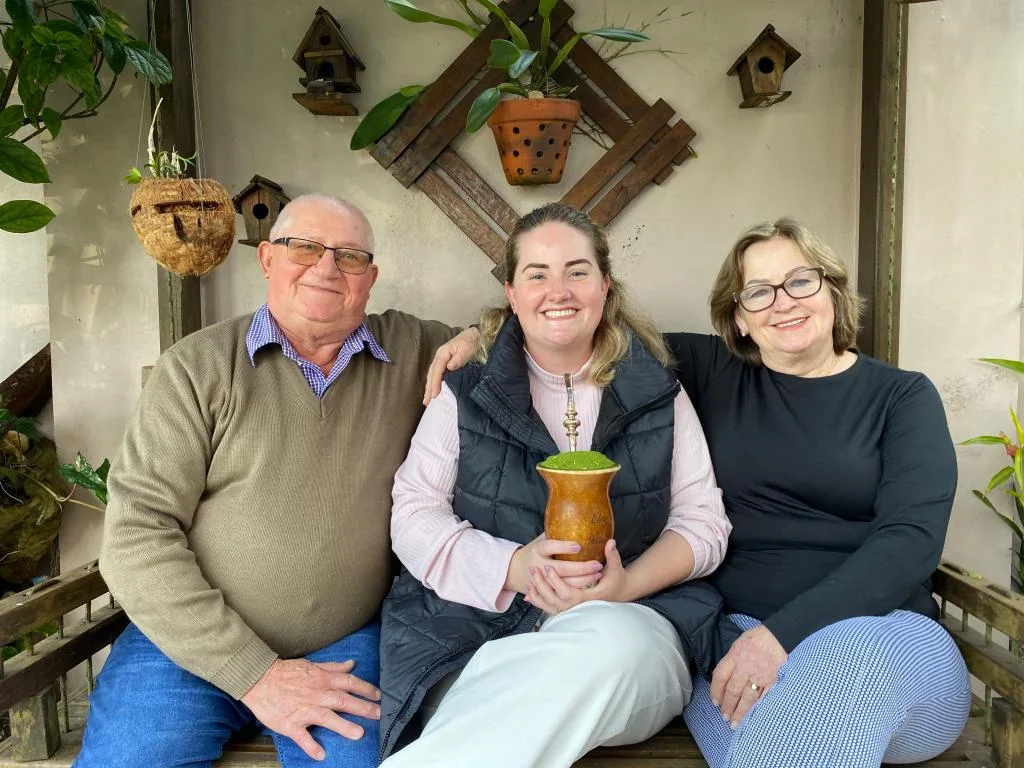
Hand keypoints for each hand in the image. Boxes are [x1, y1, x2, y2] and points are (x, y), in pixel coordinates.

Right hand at [241, 657, 380, 760]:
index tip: (378, 695)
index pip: (348, 682)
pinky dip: (310, 745)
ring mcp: (303, 709)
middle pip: (343, 700)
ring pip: (326, 717)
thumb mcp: (312, 664)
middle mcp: (316, 694)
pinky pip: (301, 736)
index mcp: (322, 679)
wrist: (259, 680)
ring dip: (343, 726)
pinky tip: (321, 754)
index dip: (365, 688)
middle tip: (378, 714)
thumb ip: (333, 667)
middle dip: (362, 707)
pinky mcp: (290, 723)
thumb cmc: (287, 672)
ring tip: (359, 734)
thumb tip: (352, 664)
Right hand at [423, 327, 481, 403]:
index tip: (434, 395)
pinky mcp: (446, 363)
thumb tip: (450, 367)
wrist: (476, 335)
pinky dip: (434, 384)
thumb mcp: (467, 348)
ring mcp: (442, 360)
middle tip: (427, 403)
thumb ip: (459, 358)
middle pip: (431, 374)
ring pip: (432, 376)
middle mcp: (440, 357)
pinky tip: (434, 392)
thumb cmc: (472, 341)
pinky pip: (437, 375)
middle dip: (428, 389)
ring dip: (429, 388)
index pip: (436, 370)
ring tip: (427, 401)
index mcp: (443, 353)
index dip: (434, 383)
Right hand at [505, 533, 603, 594]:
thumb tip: (577, 517)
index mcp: (537, 550)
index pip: (549, 547)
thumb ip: (555, 532)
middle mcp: (538, 566)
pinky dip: (578, 589)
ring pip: (564, 584)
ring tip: (598, 574)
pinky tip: (591, 584)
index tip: (578, 546)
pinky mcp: (546, 593)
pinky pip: (564, 593)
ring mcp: (542, 582)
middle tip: (597, 564)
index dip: (562, 547)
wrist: (516, 571)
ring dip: (584, 580)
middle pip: (561, 569)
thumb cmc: (535, 552)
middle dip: (580, 568)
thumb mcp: (541, 540)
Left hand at [525, 539, 631, 613]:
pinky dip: (538, 602)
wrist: (617, 594)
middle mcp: (578, 605)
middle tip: (534, 568)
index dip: (556, 581)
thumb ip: (612, 556)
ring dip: (538, 592)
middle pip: (555, 599)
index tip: (547, 566)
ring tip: (529, 577)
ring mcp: (572, 609)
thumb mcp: (615, 569)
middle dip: (543, 584)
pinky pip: (549, 608)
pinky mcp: (567, 609)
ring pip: (550, 605)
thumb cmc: (616, 581)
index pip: (569, 592)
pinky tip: (528, 594)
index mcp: (589, 597)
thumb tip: (610, 541)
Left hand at [710, 625, 786, 727]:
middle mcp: (745, 667)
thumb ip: (731, 660)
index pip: (720, 676)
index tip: (714, 702)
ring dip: (740, 712)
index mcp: (735, 656)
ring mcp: (760, 675)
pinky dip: (758, 708)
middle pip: (732, 690)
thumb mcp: (739, 643)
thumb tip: (725, 677)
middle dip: (727, 706)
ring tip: (735, 722)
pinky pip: (764, 698)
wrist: (780, 635)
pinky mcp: (773, 681)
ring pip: (747, 698)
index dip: (715, 691)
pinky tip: (753, 716)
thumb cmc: (759, 638)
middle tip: (724, 716)